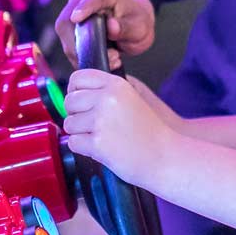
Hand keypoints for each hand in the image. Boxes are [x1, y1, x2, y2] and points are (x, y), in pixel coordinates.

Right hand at [56, 0, 155, 65]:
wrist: (129, 24)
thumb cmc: (135, 21)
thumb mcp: (139, 26)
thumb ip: (126, 27)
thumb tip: (111, 28)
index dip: (83, 8)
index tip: (76, 18)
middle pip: (68, 21)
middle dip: (84, 45)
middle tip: (113, 56)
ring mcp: (71, 13)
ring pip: (66, 37)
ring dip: (86, 54)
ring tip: (113, 57)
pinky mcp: (68, 30)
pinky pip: (68, 47)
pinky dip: (84, 58)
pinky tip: (104, 60)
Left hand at [63, 67, 176, 185]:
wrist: (166, 157)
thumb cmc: (149, 132)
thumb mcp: (131, 99)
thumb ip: (106, 92)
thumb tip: (73, 94)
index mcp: (116, 84)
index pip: (78, 77)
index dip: (74, 91)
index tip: (81, 102)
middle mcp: (107, 98)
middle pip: (69, 101)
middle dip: (76, 115)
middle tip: (94, 125)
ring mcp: (101, 120)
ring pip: (69, 124)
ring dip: (80, 133)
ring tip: (103, 138)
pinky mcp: (97, 143)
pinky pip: (73, 143)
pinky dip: (83, 148)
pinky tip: (102, 149)